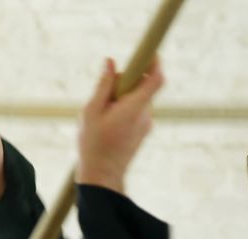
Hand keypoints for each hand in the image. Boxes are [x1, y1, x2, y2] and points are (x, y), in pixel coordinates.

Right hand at [76, 58, 164, 192]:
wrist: (102, 176)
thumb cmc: (93, 144)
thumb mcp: (91, 111)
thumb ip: (103, 85)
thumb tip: (111, 62)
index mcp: (134, 108)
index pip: (156, 79)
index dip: (155, 63)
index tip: (147, 54)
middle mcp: (145, 115)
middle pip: (144, 86)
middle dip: (126, 82)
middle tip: (106, 92)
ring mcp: (146, 124)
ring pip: (138, 98)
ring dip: (123, 97)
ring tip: (103, 113)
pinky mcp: (143, 130)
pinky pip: (136, 110)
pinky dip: (124, 109)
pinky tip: (108, 123)